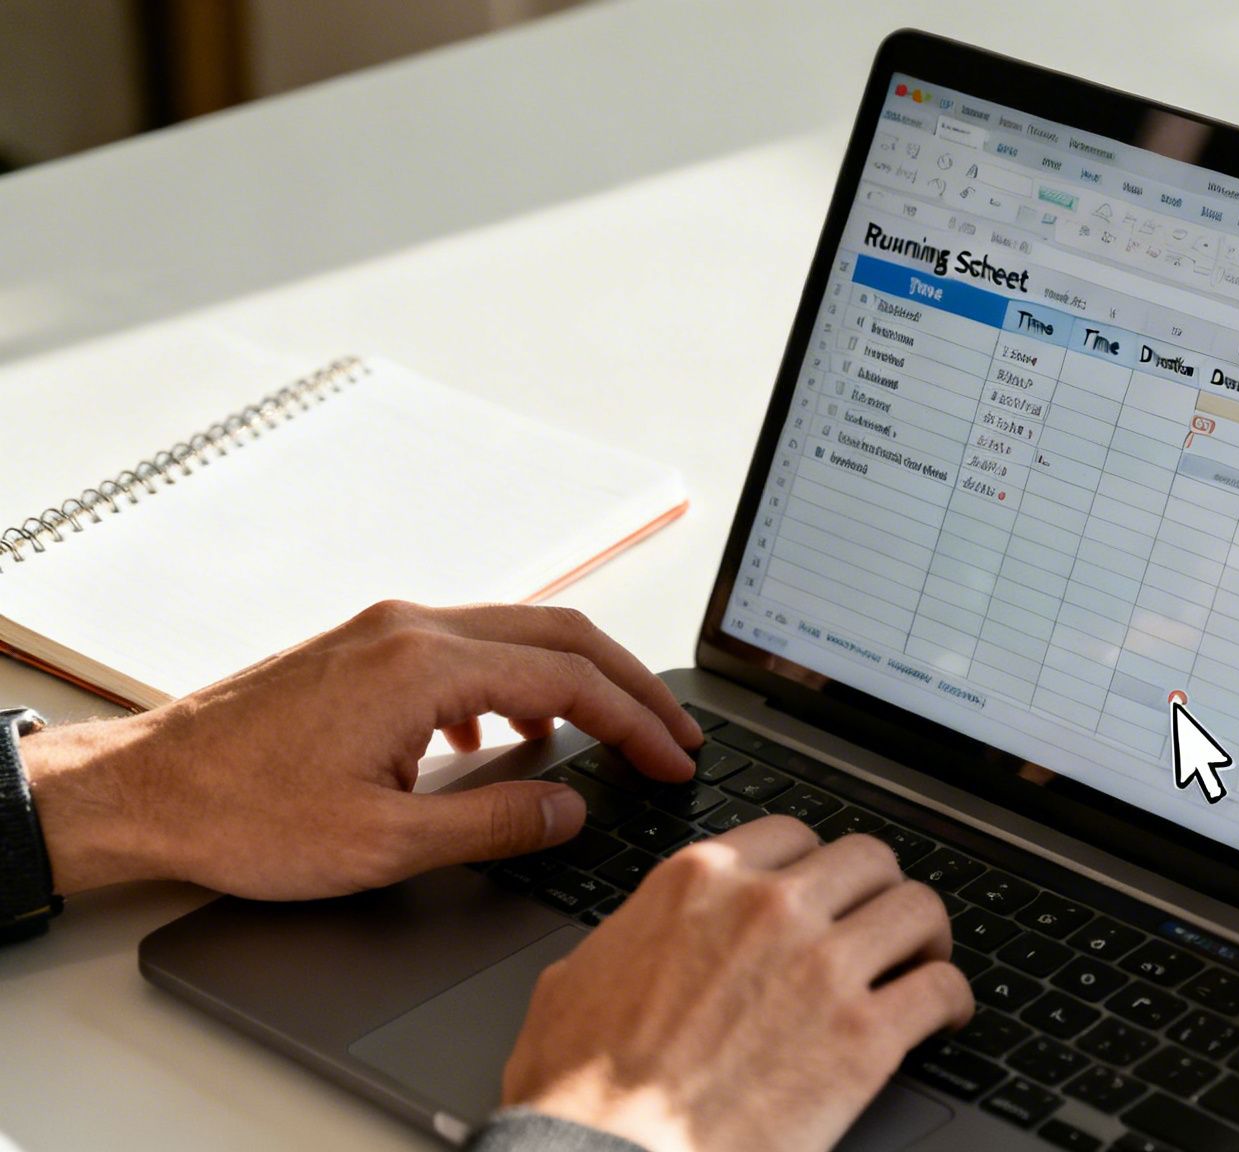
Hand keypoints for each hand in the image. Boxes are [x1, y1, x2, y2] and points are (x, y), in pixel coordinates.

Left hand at [20, 600, 700, 898]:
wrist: (143, 790)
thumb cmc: (243, 816)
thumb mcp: (383, 844)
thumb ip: (495, 822)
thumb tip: (571, 807)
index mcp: (424, 666)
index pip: (570, 678)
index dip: (637, 722)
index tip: (675, 758)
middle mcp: (410, 628)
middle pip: (559, 633)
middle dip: (630, 684)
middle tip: (675, 734)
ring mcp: (385, 630)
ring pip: (517, 633)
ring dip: (576, 679)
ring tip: (614, 735)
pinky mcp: (365, 647)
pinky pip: (470, 647)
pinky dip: (517, 682)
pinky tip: (511, 735)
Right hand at [501, 816, 972, 1151]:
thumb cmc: (579, 1090)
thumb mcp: (579, 980)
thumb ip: (631, 938)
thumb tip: (637, 943)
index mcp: (700, 883)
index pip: (792, 834)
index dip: (817, 865)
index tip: (827, 890)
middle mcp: (769, 907)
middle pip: (867, 859)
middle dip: (878, 893)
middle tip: (880, 925)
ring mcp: (823, 966)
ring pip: (918, 908)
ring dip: (925, 936)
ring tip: (923, 963)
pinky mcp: (863, 1035)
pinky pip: (941, 987)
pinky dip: (952, 1000)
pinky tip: (944, 1016)